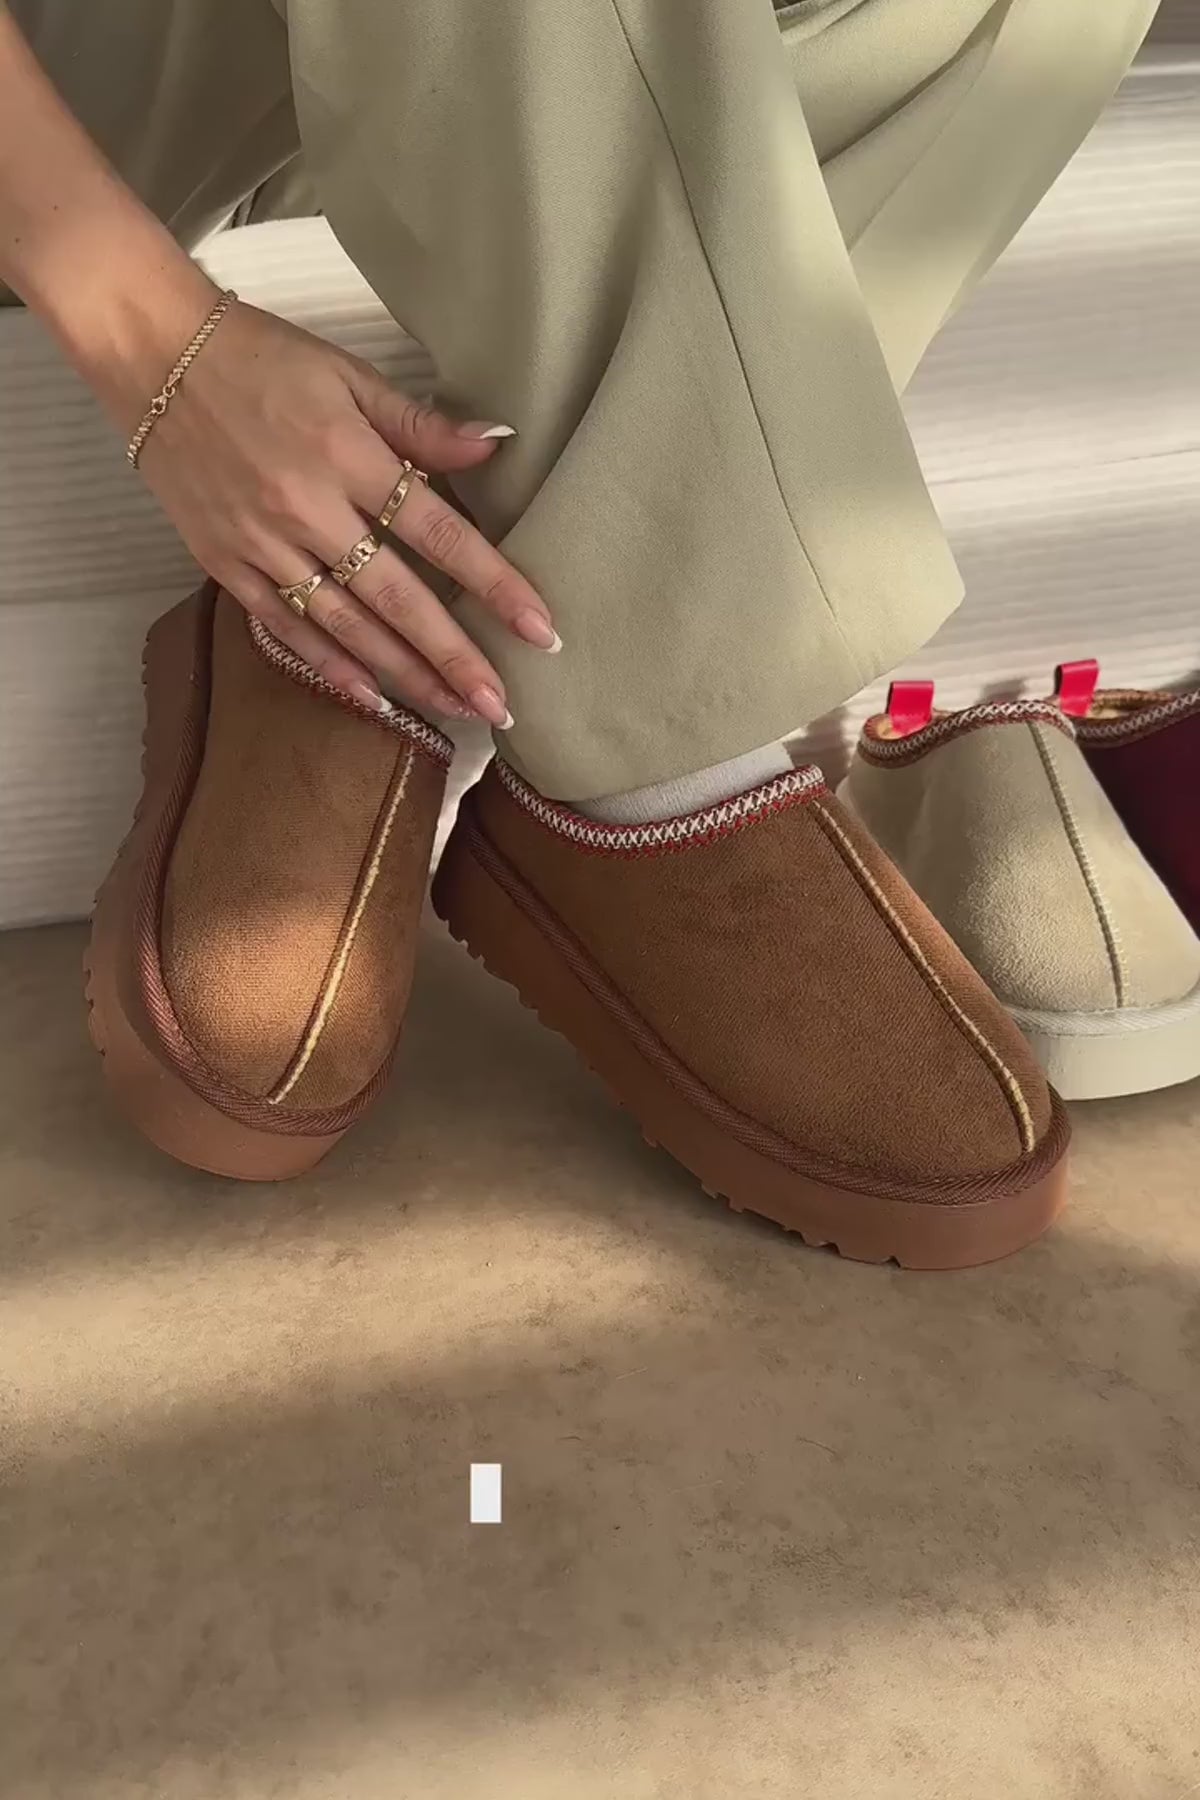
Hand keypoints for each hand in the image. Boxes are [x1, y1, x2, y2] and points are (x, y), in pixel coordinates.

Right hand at [134, 296, 554, 722]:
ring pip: (346, 625)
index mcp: (347, 456)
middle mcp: (307, 508)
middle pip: (397, 597)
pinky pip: (286, 626)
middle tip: (502, 706)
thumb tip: (497, 443)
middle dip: (454, 657)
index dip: (494, 584)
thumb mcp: (349, 375)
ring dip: (405, 674)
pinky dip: (329, 665)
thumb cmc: (260, 357)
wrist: (152, 353)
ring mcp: (263, 542)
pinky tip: (373, 698)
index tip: (539, 629)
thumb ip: (421, 423)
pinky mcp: (226, 563)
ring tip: (455, 712)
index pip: (439, 532)